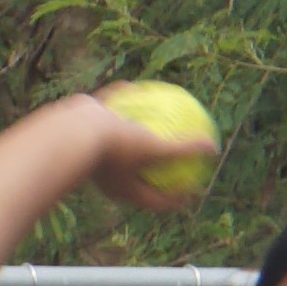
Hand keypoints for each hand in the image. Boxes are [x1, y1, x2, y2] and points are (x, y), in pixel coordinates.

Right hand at [71, 89, 188, 212]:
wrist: (74, 132)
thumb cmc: (116, 146)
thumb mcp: (156, 149)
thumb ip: (183, 150)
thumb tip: (213, 148)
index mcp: (124, 188)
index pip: (155, 199)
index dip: (176, 197)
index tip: (192, 189)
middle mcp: (107, 173)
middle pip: (136, 172)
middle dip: (154, 166)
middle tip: (175, 155)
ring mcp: (94, 151)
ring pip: (118, 139)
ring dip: (134, 130)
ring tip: (152, 116)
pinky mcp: (86, 131)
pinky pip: (106, 114)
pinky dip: (119, 102)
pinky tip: (134, 86)